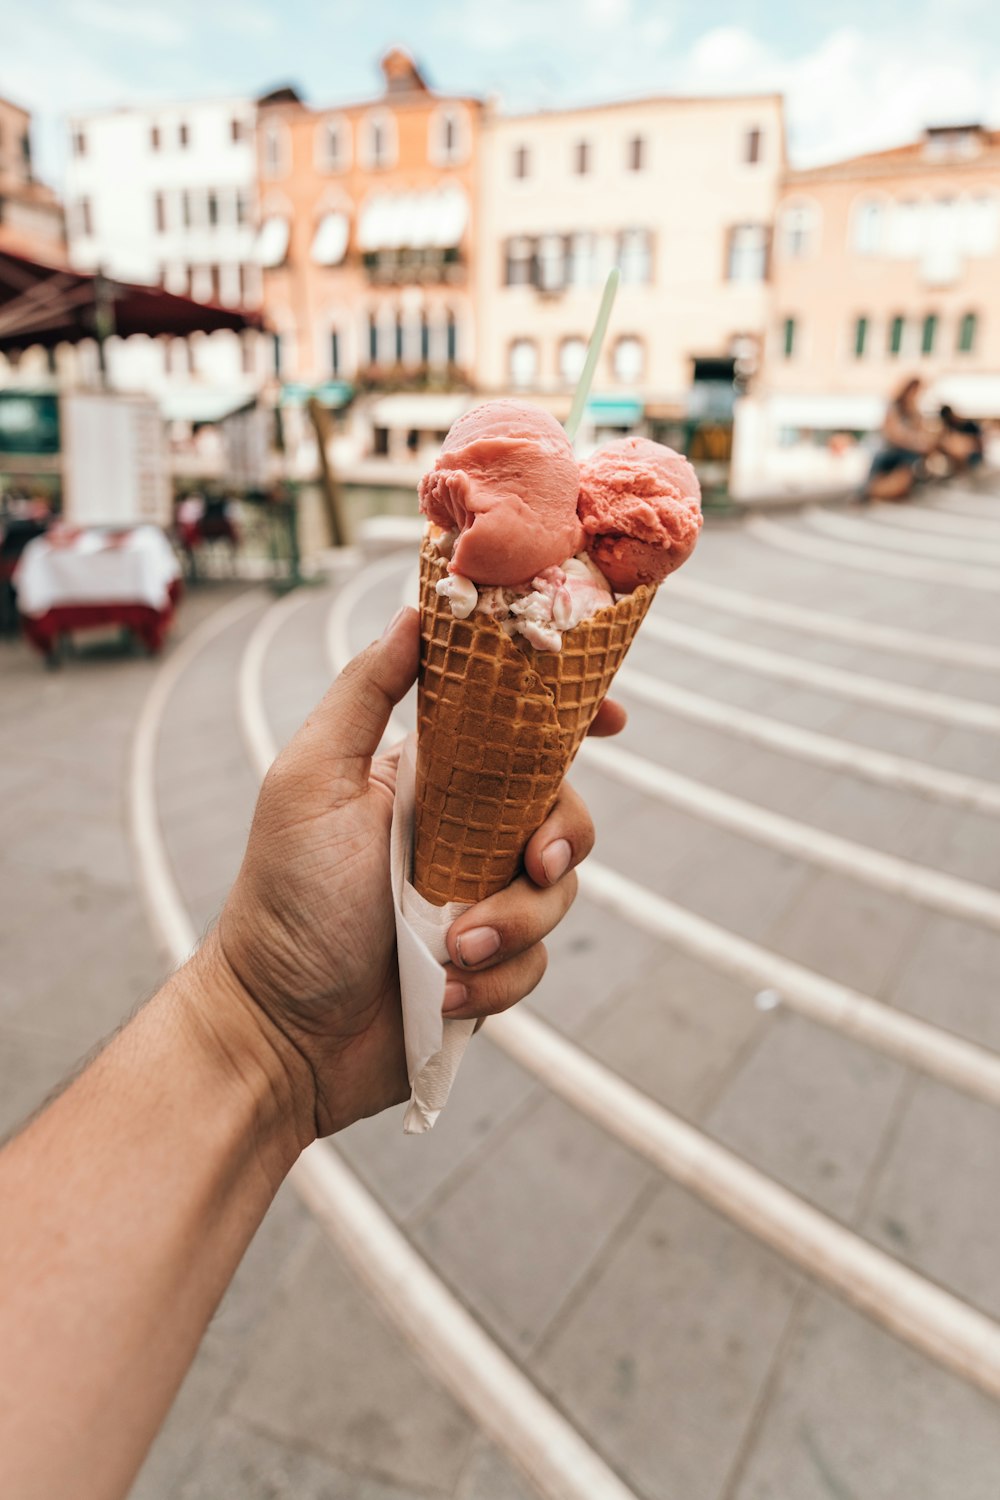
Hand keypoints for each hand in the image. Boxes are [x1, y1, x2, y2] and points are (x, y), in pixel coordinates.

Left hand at [213, 607, 624, 1141]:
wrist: (281, 1032)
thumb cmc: (286, 899)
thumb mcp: (311, 779)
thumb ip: (364, 694)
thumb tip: (415, 612)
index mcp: (428, 779)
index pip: (516, 732)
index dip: (571, 719)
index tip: (612, 721)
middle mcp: (463, 835)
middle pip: (561, 810)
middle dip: (562, 835)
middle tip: (534, 861)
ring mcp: (478, 903)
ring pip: (556, 894)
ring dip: (510, 925)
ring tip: (450, 951)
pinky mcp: (487, 970)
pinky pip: (534, 964)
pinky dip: (494, 981)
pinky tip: (443, 992)